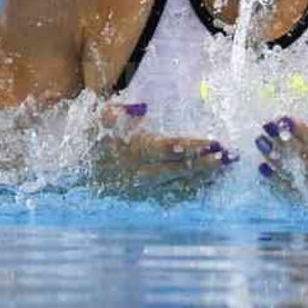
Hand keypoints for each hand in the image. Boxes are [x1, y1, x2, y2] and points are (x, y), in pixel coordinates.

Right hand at [91, 103, 238, 194]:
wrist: (78, 172)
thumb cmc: (94, 139)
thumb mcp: (101, 119)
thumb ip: (118, 112)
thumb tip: (143, 108)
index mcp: (133, 151)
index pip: (167, 149)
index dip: (191, 147)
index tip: (214, 142)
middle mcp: (140, 173)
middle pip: (178, 170)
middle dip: (205, 164)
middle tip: (228, 157)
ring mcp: (144, 189)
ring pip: (179, 186)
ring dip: (203, 178)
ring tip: (224, 168)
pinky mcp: (145, 199)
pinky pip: (173, 197)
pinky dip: (192, 191)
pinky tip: (209, 183)